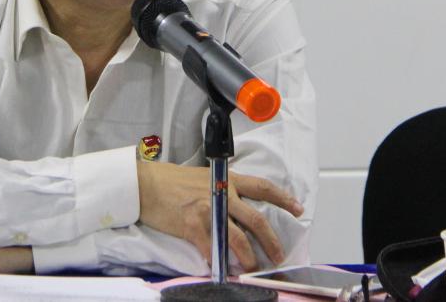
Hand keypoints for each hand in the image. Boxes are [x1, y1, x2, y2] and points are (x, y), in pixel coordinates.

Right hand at [136, 161, 302, 271]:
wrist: (147, 184)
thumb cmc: (173, 180)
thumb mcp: (205, 177)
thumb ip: (224, 188)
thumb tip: (239, 205)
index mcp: (227, 180)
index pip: (263, 187)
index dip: (283, 199)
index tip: (298, 209)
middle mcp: (221, 193)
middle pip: (256, 219)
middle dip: (271, 240)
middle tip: (279, 255)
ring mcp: (208, 209)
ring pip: (238, 238)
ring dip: (249, 257)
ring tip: (253, 268)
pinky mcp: (193, 225)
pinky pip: (211, 249)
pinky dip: (217, 262)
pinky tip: (221, 269)